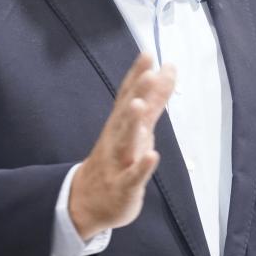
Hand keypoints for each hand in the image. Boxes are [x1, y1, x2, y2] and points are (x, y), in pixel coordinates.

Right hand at [69, 53, 175, 239]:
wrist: (87, 201)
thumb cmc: (118, 158)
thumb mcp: (139, 126)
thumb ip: (154, 99)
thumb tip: (168, 69)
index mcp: (121, 122)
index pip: (128, 94)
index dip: (137, 74)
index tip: (148, 53)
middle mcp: (117, 137)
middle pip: (126, 112)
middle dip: (136, 92)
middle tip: (149, 72)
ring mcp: (118, 161)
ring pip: (125, 140)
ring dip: (132, 122)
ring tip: (139, 105)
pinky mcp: (123, 186)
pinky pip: (132, 176)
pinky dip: (142, 167)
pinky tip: (153, 156)